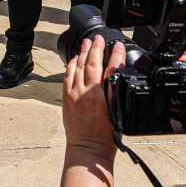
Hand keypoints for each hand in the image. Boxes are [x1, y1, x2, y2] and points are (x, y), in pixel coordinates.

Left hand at [62, 34, 125, 156]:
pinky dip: (72, 64)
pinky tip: (75, 58)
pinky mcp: (66, 97)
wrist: (87, 149)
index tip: (119, 45)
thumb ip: (116, 94)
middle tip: (99, 37)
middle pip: (91, 64)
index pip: (111, 70)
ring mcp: (74, 94)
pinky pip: (68, 75)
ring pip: (77, 67)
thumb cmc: (105, 138)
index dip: (116, 56)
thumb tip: (117, 77)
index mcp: (102, 98)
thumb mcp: (118, 115)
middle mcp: (86, 93)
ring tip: (87, 42)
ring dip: (83, 53)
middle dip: (95, 48)